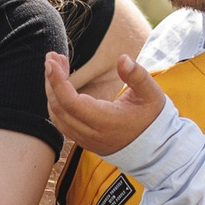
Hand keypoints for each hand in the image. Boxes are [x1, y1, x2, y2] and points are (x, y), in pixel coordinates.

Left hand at [44, 52, 166, 156]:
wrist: (153, 148)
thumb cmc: (151, 117)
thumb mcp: (151, 94)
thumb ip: (137, 76)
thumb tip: (123, 58)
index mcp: (106, 121)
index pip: (71, 103)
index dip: (57, 82)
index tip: (51, 62)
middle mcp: (91, 134)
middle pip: (59, 107)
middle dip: (51, 80)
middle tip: (52, 57)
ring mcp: (84, 140)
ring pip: (56, 115)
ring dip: (52, 90)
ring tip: (57, 65)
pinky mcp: (82, 140)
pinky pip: (60, 121)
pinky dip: (56, 101)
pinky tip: (60, 84)